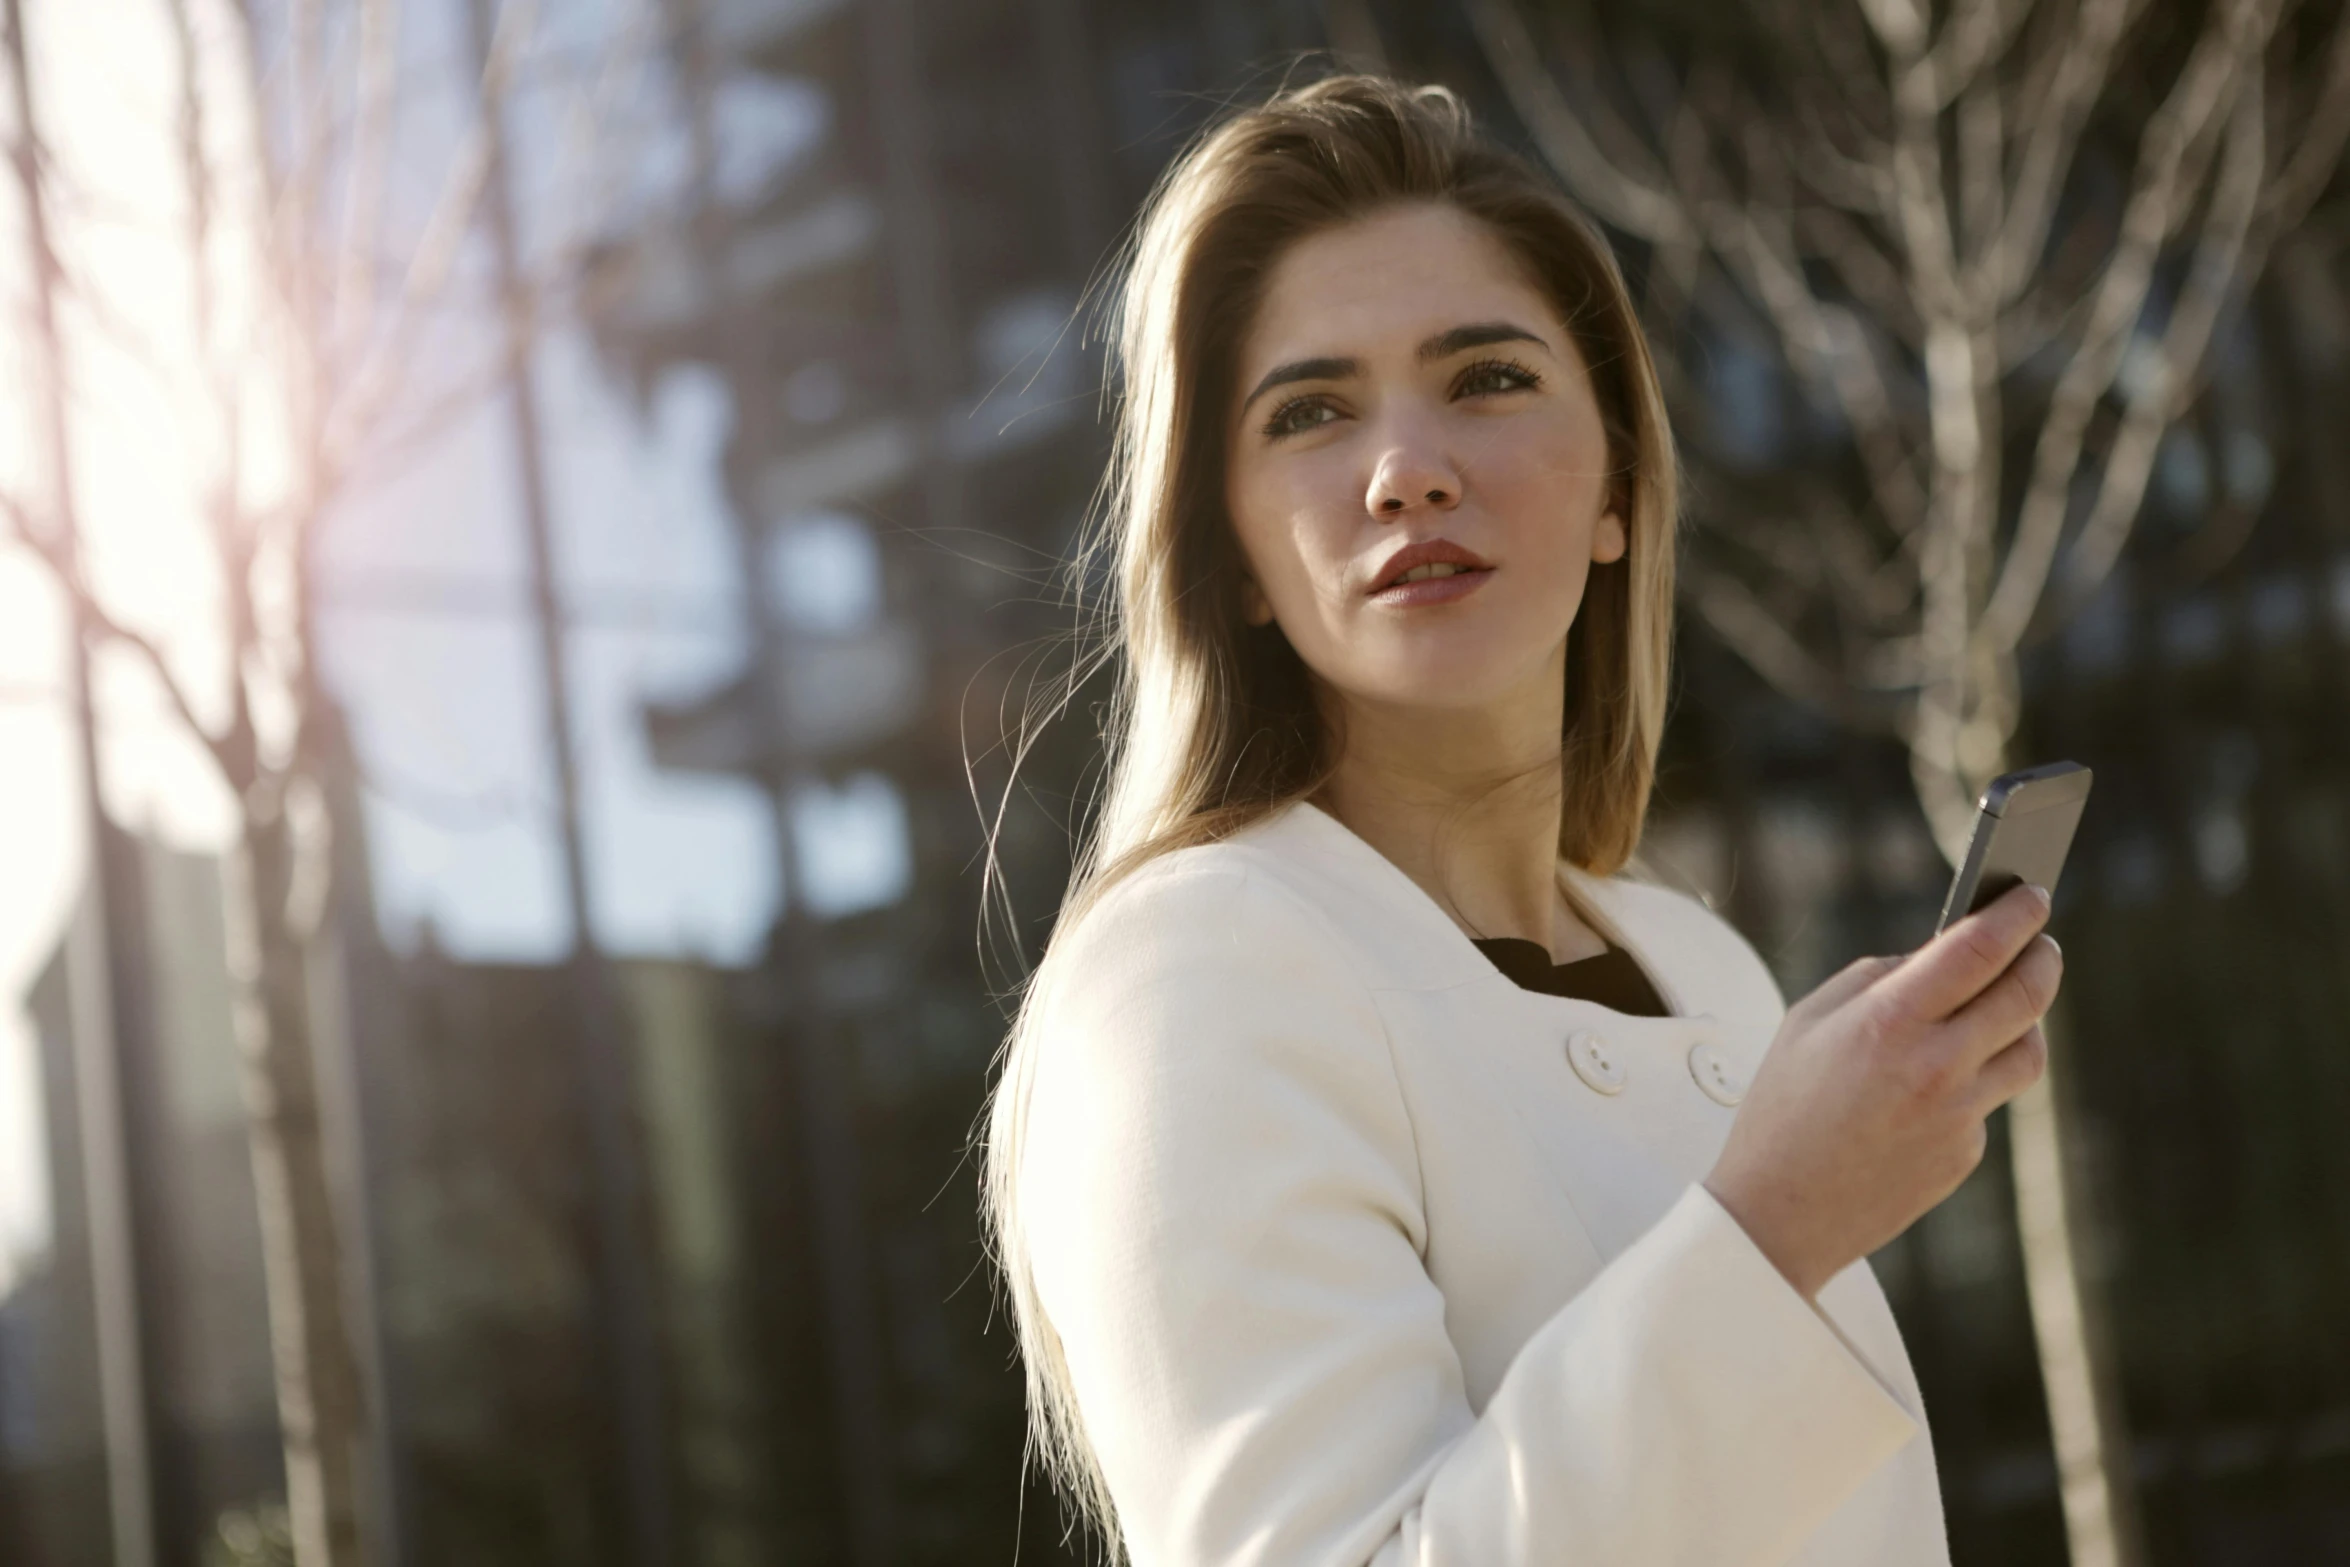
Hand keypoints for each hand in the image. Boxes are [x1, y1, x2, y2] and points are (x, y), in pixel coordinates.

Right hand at [1702, 881, 2060, 1299]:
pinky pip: (1988, 1101)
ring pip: (2028, 1051)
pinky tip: (1930, 1089)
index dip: (2017, 915)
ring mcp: (1958, 1116)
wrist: (1779, 1213)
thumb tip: (1941, 955)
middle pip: (2026, 995)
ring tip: (2004, 1008)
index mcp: (1888, 1021)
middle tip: (2042, 944)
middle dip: (2042, 959)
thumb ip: (1878, 978)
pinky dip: (1972, 1081)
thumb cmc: (1783, 1107)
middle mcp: (1935, 1067)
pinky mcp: (1966, 1155)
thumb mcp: (1809, 1021)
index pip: (1978, 949)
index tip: (2034, 896)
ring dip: (2024, 1021)